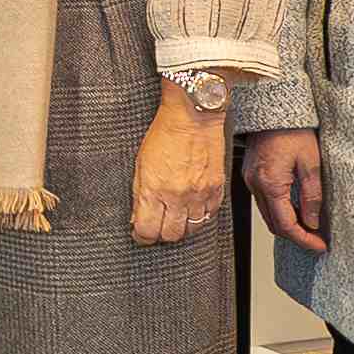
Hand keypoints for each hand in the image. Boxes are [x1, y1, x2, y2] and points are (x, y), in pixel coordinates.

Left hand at [130, 89, 229, 245]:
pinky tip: (192, 208)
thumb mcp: (140, 163)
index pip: (147, 230)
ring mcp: (199, 193)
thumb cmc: (165, 133)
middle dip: (160, 234)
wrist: (193, 116)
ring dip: (181, 227)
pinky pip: (209, 215)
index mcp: (154, 189)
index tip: (141, 233)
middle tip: (157, 226)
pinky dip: (200, 216)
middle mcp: (177, 195)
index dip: (142, 236)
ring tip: (175, 218)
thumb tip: (138, 216)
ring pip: (191, 229)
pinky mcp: (216, 188)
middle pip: (170, 235)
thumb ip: (139, 193)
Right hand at [244, 128, 327, 253]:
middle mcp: (256, 185)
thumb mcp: (310, 162)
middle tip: (316, 239)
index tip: (319, 245)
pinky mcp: (251, 175)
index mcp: (270, 184)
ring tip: (309, 225)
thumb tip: (312, 221)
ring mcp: (251, 180)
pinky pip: (264, 201)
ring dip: (287, 224)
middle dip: (296, 235)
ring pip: (268, 215)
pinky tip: (294, 208)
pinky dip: (279, 210)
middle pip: (274, 225)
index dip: (304, 239)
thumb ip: (312, 195)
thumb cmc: (291, 129)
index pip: (286, 225)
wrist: (272, 107)